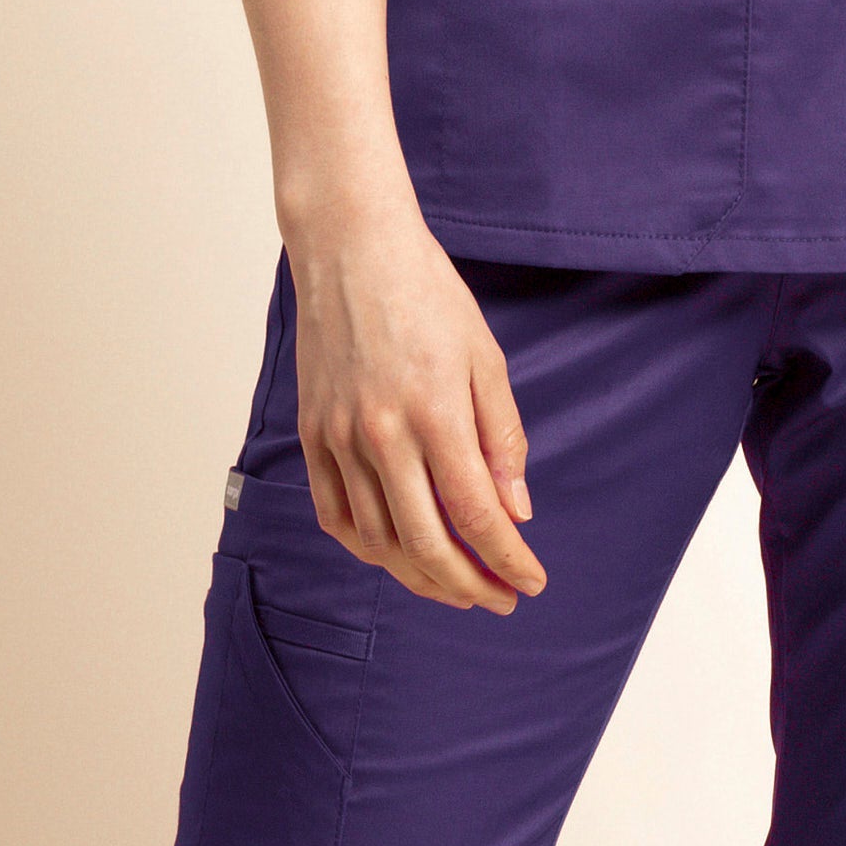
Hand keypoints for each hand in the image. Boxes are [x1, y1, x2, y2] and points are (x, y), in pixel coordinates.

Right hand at [285, 197, 547, 614]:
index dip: (508, 559)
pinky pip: (336, 515)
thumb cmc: (427, 292)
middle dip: (470, 584)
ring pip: (378, 542)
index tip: (532, 581)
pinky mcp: (312, 434)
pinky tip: (396, 555)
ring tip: (455, 584)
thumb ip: (501, 436)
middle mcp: (382, 434)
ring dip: (420, 577)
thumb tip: (516, 510)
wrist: (352, 247)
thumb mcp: (485, 356)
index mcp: (435, 412)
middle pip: (427, 545)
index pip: (477, 514)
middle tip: (499, 598)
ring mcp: (339, 438)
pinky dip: (367, 549)